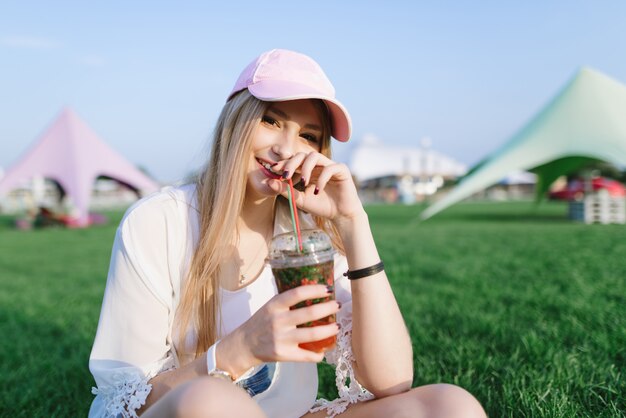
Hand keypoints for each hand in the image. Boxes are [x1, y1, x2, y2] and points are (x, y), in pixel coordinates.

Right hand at [219, 284, 339, 374]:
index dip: (315, 290)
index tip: (328, 289)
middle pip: (309, 313)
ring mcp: (281, 339)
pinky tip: (324, 350)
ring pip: (312, 335)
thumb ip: (287, 301)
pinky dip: (319, 354)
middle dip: (328, 308)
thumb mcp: (270, 306)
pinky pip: (307, 356)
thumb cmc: (261, 322)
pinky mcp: (283, 354)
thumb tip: (315, 292)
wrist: (244, 345)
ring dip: (329, 330)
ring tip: (337, 327)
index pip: (297, 294)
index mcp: (274, 306)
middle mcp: (278, 321)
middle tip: (337, 305)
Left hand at [268, 152, 366, 223]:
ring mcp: (330, 165)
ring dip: (306, 168)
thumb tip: (267, 182)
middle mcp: (318, 165)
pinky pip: (329, 168)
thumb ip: (286, 190)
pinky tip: (317, 191)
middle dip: (292, 163)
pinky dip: (321, 179)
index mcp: (308, 169)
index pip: (294, 160)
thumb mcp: (299, 199)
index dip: (284, 162)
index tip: (274, 169)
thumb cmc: (321, 206)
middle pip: (302, 155)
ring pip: (315, 156)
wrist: (340, 215)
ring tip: (302, 183)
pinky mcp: (341, 170)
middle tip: (285, 175)